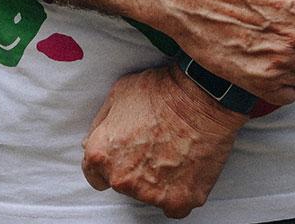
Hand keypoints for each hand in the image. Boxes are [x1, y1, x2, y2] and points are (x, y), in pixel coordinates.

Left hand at [82, 64, 243, 216]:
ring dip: (158, 178)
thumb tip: (93, 140)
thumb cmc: (164, 90)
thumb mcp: (119, 92)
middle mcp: (122, 178)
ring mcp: (150, 193)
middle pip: (123, 183)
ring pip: (149, 194)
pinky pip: (174, 204)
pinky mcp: (178, 200)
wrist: (202, 95)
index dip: (111, 160)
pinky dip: (180, 190)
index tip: (125, 153)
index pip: (94, 174)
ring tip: (174, 149)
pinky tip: (186, 167)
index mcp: (102, 154)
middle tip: (155, 142)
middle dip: (135, 167)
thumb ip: (101, 124)